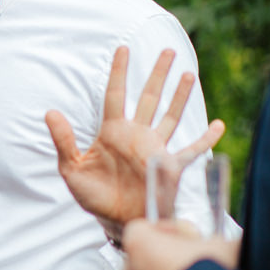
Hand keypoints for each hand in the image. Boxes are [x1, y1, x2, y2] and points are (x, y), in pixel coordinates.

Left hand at [45, 47, 224, 235]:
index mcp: (112, 132)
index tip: (122, 49)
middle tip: (168, 50)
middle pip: (148, 97)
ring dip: (179, 96)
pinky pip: (191, 150)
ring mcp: (154, 148)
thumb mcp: (71, 168)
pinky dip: (206, 139)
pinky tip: (219, 125)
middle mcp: (136, 135)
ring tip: (188, 74)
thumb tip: (50, 112)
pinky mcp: (168, 166)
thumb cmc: (93, 195)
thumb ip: (64, 140)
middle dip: (157, 74)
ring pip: (170, 116)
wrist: (114, 220)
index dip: (118, 72)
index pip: (115, 95)